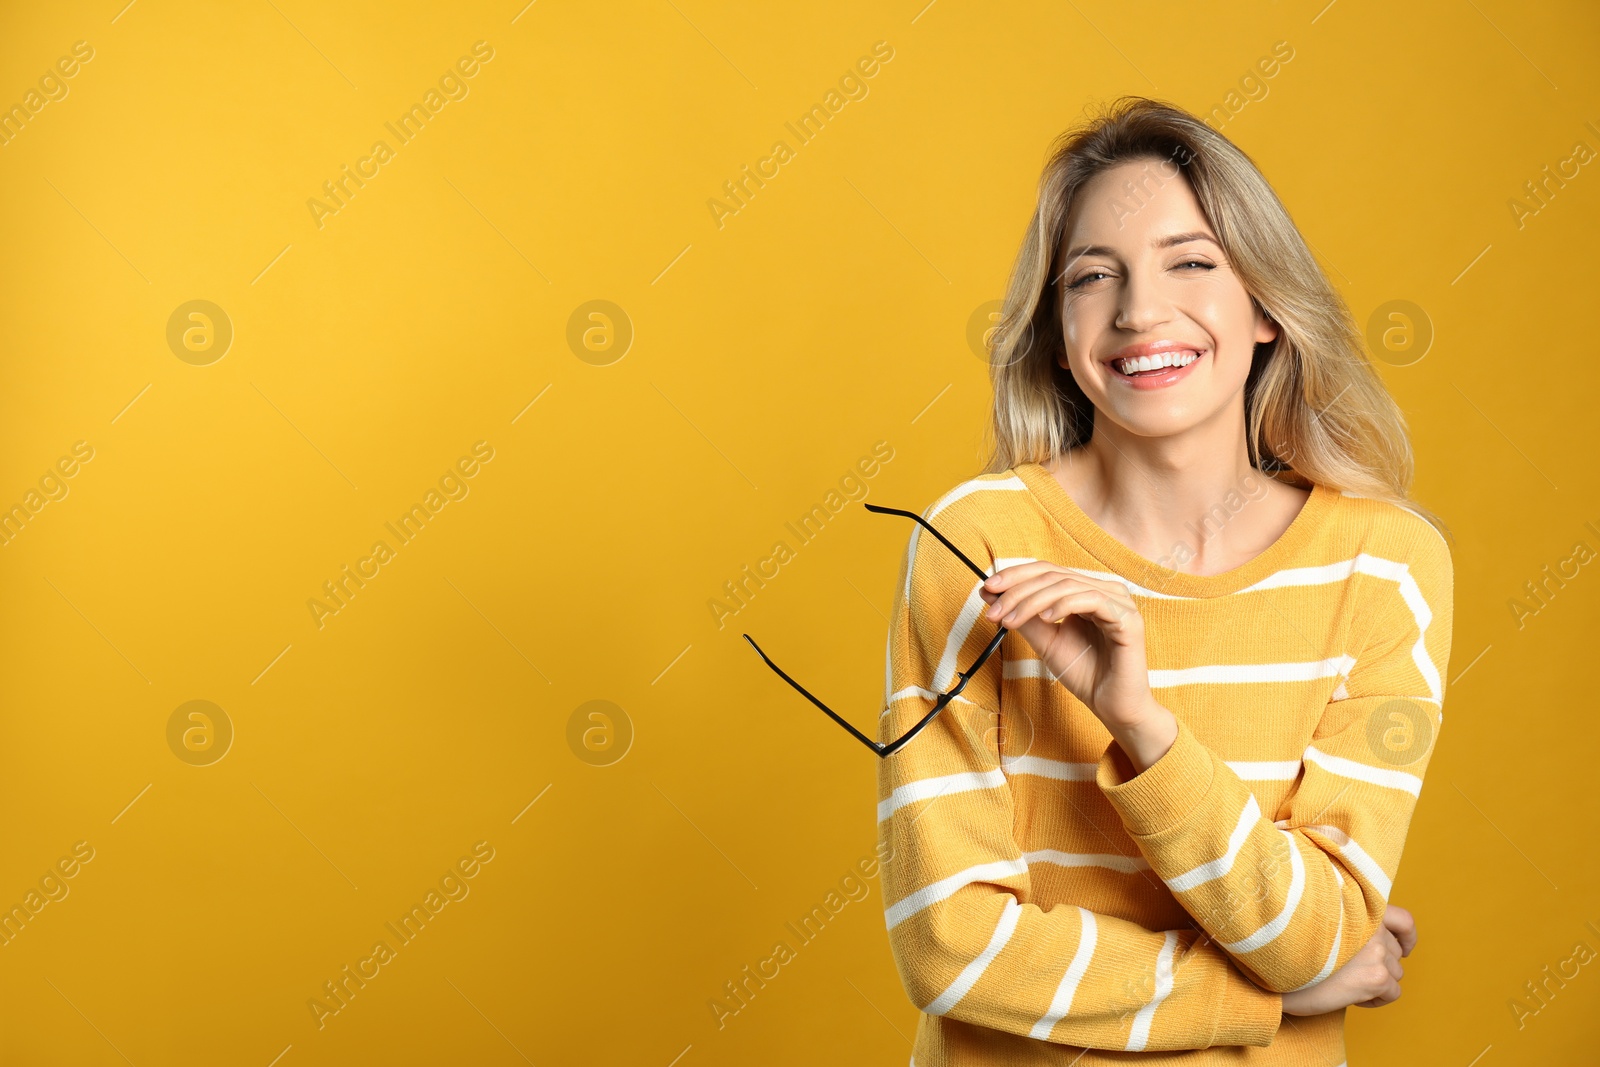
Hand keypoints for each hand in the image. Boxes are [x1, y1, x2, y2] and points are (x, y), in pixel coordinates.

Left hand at [979, 561, 1154, 729]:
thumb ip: (1024, 617)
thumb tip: (990, 594)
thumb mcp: (1046, 641)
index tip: (987, 588)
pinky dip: (1064, 605)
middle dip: (1017, 591)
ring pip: (1067, 584)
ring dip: (1032, 601)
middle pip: (1054, 575)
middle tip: (993, 610)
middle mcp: (1105, 589)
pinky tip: (1047, 619)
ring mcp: (1119, 601)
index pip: (1047, 570)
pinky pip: (1092, 599)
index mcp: (1087, 590)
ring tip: (1011, 620)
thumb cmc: (1084, 673)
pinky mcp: (1128, 617)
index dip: (1016, 575)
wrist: (1112, 706)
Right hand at [1280, 905, 1416, 1015]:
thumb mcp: (1316, 918)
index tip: (1402, 949)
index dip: (1405, 938)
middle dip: (1379, 964)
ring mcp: (1377, 949)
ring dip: (1376, 981)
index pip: (1403, 920)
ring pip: (1396, 973)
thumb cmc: (1285, 943)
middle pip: (1396, 952)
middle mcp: (1372, 923)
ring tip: (1346, 984)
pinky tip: (1352, 997)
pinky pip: (1393, 993)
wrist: (1271, 964)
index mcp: (1357, 906)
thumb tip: (1369, 941)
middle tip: (1349, 972)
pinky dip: (1376, 1000)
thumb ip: (1346, 920)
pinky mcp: (1376, 976)